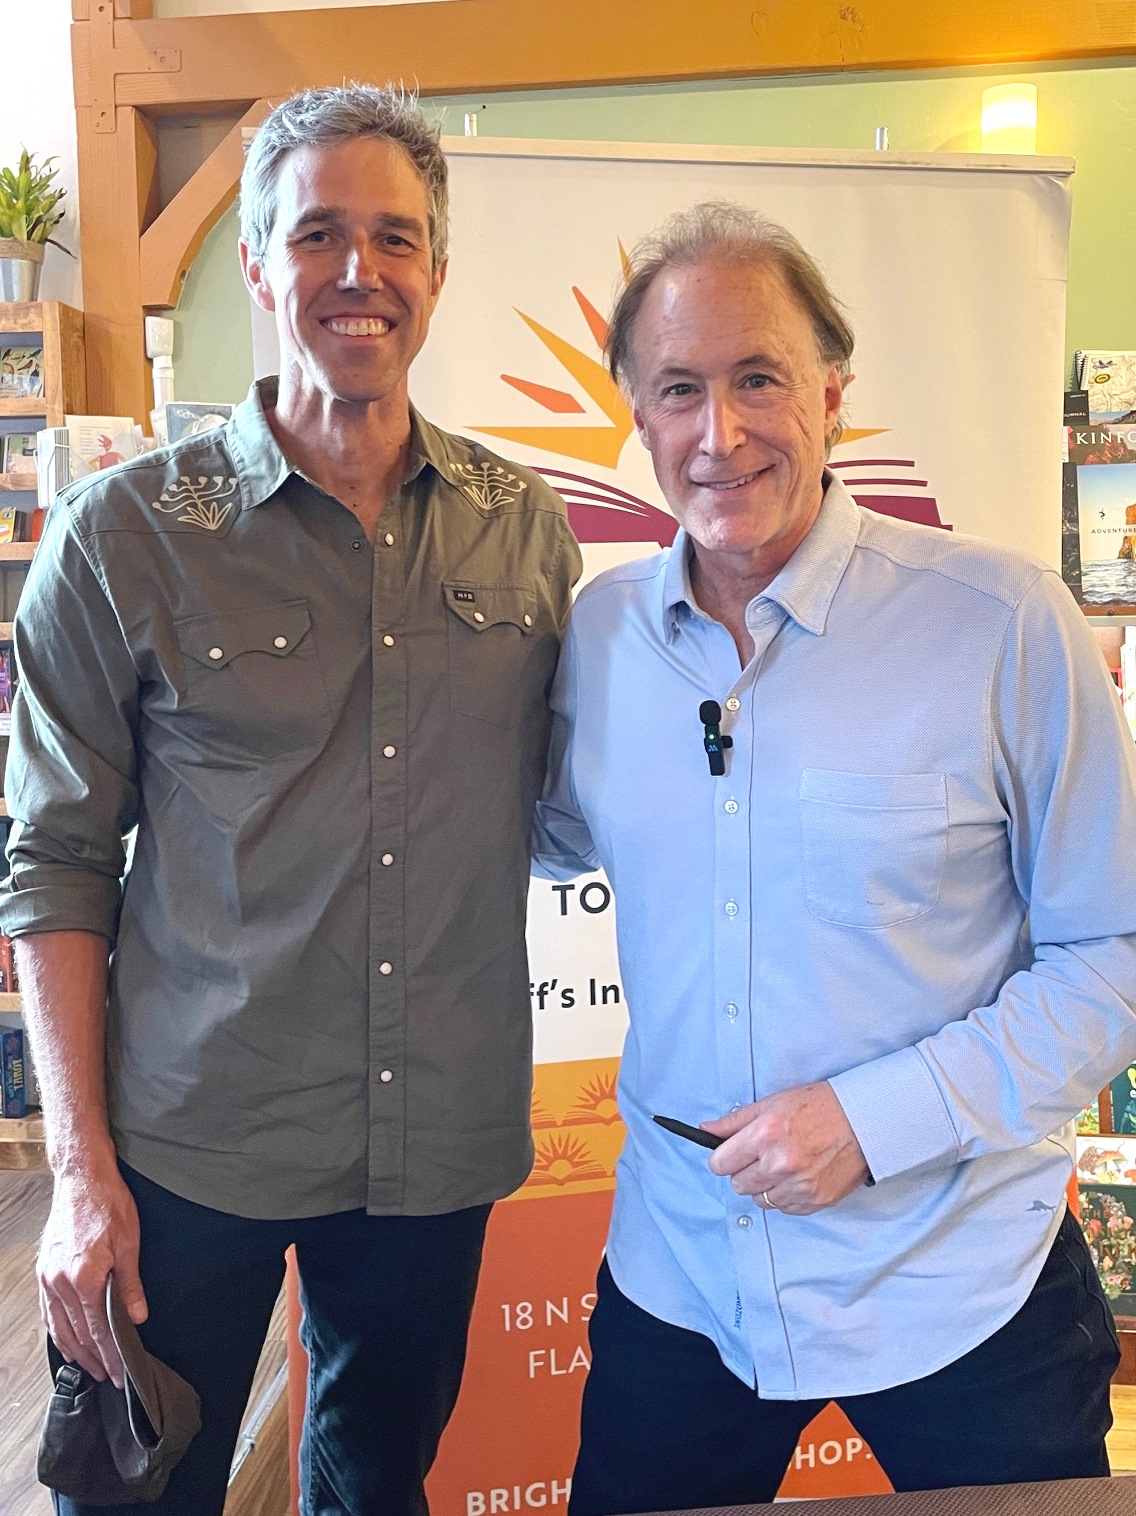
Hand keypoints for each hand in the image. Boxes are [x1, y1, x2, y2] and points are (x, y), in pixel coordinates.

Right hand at [37, 1161, 147, 1387]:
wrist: (81, 1178)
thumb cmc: (108, 1204)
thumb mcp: (129, 1243)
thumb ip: (130, 1285)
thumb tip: (137, 1316)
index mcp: (84, 1278)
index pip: (99, 1329)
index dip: (111, 1354)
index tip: (121, 1372)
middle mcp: (61, 1283)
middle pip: (78, 1334)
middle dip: (95, 1359)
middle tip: (110, 1377)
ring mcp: (48, 1278)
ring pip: (59, 1327)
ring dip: (75, 1351)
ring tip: (92, 1366)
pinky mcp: (44, 1271)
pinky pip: (49, 1312)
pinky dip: (59, 1331)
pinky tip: (68, 1340)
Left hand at [703, 1081, 868, 1215]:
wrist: (864, 1121)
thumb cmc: (820, 1107)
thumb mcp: (773, 1103)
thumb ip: (735, 1121)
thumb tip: (707, 1130)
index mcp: (765, 1135)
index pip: (720, 1164)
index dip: (723, 1158)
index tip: (730, 1155)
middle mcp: (779, 1164)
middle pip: (738, 1185)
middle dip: (745, 1172)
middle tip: (762, 1156)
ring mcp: (798, 1186)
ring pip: (761, 1200)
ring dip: (767, 1186)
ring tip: (784, 1165)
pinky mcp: (815, 1201)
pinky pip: (785, 1209)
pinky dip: (787, 1196)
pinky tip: (799, 1176)